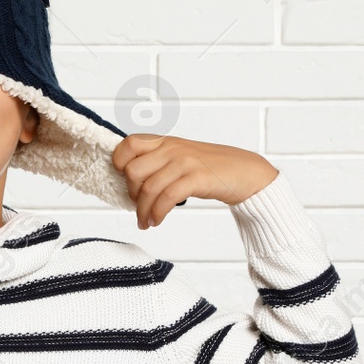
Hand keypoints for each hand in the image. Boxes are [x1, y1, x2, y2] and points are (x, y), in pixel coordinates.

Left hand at [111, 134, 279, 228]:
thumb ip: (157, 163)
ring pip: (148, 188)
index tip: (127, 182)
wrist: (244, 171)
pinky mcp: (197, 178)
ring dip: (143, 211)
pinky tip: (157, 221)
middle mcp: (172, 148)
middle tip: (139, 207)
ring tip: (146, 222)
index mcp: (165, 141)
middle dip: (132, 194)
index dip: (119, 164)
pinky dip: (157, 214)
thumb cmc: (209, 168)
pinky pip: (167, 198)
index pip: (128, 144)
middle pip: (133, 171)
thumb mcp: (180, 158)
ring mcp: (184, 162)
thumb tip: (130, 180)